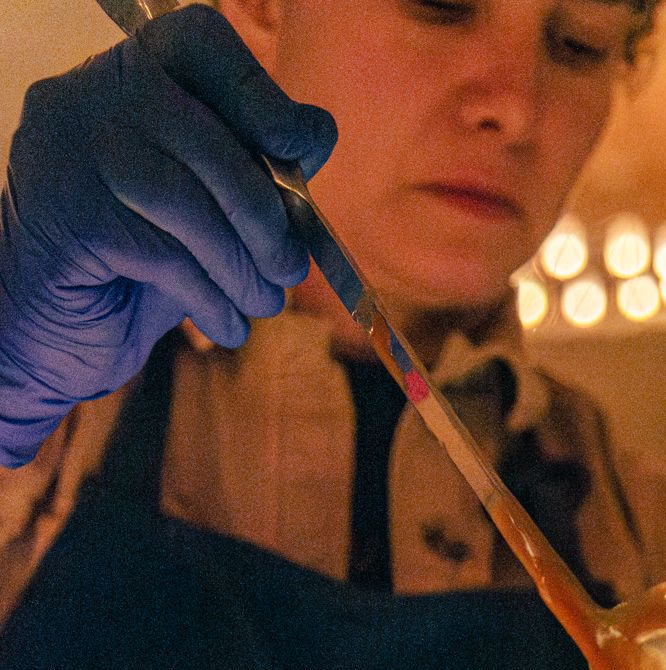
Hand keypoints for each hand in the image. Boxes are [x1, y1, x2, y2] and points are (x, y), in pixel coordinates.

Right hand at [0, 5, 335, 464]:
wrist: (54, 338)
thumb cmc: (138, 272)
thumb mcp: (204, 215)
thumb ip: (252, 170)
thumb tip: (316, 131)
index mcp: (130, 74)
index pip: (198, 41)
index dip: (259, 92)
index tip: (300, 148)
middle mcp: (89, 96)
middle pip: (204, 136)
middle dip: (264, 213)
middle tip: (292, 269)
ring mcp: (67, 152)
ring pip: (185, 201)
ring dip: (241, 266)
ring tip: (263, 303)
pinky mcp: (65, 216)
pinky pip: (161, 254)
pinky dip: (209, 296)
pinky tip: (226, 324)